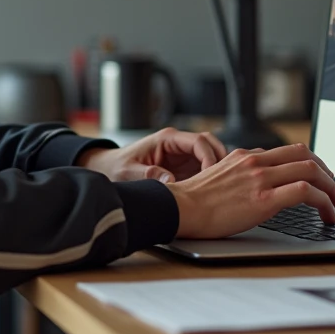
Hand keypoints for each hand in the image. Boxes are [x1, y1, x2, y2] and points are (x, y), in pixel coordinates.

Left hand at [75, 127, 226, 182]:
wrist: (109, 169)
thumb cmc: (117, 167)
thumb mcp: (129, 172)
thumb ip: (148, 175)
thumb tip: (170, 181)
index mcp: (167, 139)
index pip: (198, 141)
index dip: (210, 157)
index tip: (214, 175)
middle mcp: (178, 145)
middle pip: (210, 145)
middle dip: (221, 160)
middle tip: (226, 181)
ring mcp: (183, 156)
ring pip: (211, 156)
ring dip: (219, 170)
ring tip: (224, 189)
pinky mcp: (184, 168)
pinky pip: (205, 169)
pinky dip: (212, 178)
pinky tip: (214, 194)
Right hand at [166, 143, 334, 238]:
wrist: (179, 208)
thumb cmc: (193, 201)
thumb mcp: (219, 177)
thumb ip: (240, 174)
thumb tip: (256, 184)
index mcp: (245, 156)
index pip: (289, 151)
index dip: (311, 163)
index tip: (319, 177)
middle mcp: (255, 161)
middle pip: (306, 155)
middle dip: (327, 172)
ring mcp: (261, 178)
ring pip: (311, 170)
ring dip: (331, 187)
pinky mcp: (264, 199)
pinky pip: (306, 192)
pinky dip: (324, 202)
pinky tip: (327, 215)